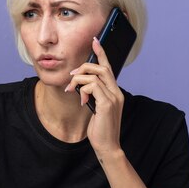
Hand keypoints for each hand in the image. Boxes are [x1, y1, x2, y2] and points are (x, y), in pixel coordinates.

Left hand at [65, 37, 123, 156]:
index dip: (101, 53)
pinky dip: (83, 90)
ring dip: (78, 81)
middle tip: (71, 77)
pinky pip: (92, 87)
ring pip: (94, 76)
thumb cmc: (100, 129)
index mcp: (115, 93)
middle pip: (101, 68)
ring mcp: (113, 98)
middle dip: (84, 68)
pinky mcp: (107, 104)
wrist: (107, 146)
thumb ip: (92, 95)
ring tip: (71, 91)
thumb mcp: (95, 108)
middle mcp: (116, 93)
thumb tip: (81, 85)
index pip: (108, 68)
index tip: (95, 41)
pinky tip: (81, 101)